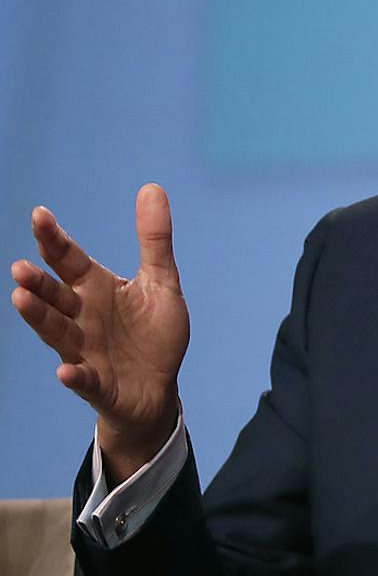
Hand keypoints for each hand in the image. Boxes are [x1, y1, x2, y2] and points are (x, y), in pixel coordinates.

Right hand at [10, 186, 190, 480]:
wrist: (157, 389)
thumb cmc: (152, 333)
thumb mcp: (160, 281)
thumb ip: (154, 239)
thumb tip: (150, 187)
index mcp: (96, 289)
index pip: (69, 260)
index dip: (54, 240)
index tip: (39, 214)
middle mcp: (82, 317)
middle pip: (55, 297)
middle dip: (38, 284)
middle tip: (20, 268)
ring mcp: (85, 351)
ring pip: (57, 333)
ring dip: (40, 318)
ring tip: (20, 299)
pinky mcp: (98, 384)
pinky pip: (84, 380)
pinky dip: (74, 376)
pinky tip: (65, 371)